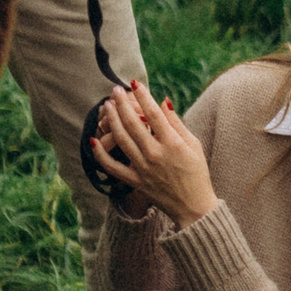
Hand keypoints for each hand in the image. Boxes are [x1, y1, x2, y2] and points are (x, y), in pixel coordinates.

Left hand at [90, 80, 216, 224]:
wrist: (193, 207)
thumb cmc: (197, 172)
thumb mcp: (194, 144)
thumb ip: (176, 123)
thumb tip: (163, 101)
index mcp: (172, 143)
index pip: (153, 113)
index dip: (142, 95)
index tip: (134, 83)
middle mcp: (155, 154)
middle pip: (133, 123)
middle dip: (122, 103)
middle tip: (115, 90)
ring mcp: (143, 168)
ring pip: (121, 139)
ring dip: (112, 120)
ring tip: (107, 106)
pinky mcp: (135, 181)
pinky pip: (112, 167)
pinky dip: (101, 154)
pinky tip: (94, 140)